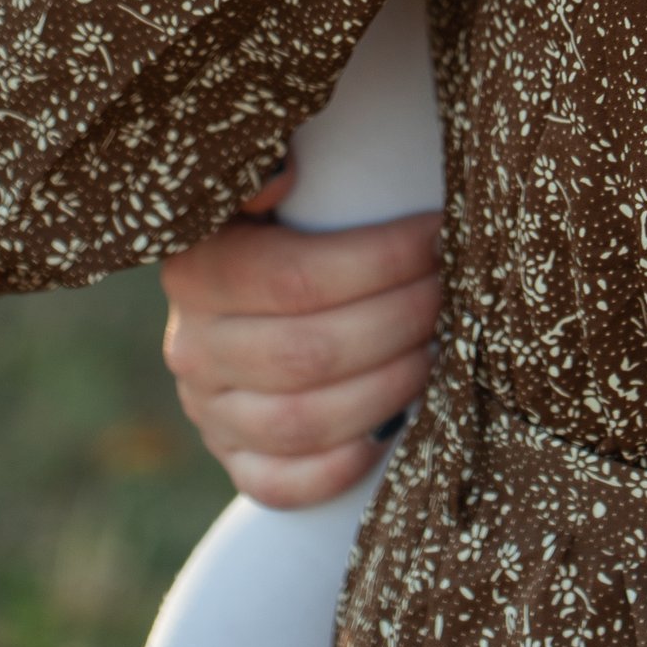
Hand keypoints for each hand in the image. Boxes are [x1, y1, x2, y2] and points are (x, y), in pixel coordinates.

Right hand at [160, 173, 443, 507]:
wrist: (261, 295)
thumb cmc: (304, 219)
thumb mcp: (288, 180)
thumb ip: (278, 160)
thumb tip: (284, 175)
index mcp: (199, 267)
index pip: (297, 277)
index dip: (382, 261)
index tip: (441, 235)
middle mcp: (191, 345)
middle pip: (308, 354)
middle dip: (399, 321)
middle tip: (455, 292)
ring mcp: (208, 412)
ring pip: (302, 423)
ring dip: (387, 387)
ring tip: (440, 349)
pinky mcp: (232, 461)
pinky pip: (281, 485)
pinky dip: (342, 465)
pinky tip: (390, 431)